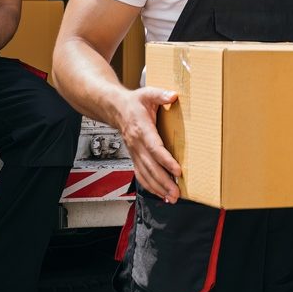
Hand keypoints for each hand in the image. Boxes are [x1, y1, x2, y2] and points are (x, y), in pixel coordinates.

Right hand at [115, 88, 181, 202]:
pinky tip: (161, 194)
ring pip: (145, 174)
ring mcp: (134, 153)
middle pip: (150, 166)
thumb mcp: (147, 93)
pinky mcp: (134, 157)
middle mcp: (136, 144)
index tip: (177, 170)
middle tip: (176, 192)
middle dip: (164, 181)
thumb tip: (173, 95)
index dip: (165, 160)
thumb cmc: (133, 102)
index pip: (154, 148)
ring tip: (172, 197)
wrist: (114, 109)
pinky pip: (141, 175)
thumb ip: (160, 94)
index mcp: (141, 129)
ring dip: (158, 187)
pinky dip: (150, 186)